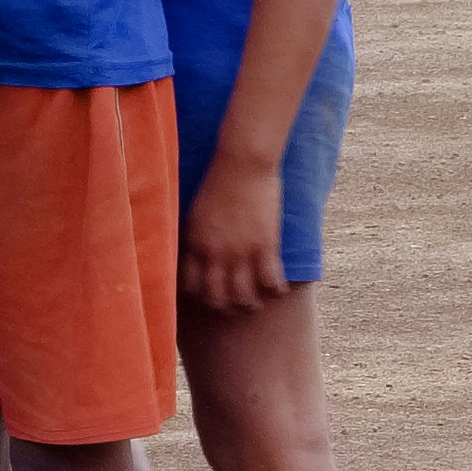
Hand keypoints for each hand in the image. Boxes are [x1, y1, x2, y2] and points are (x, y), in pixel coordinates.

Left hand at [184, 144, 290, 317]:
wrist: (242, 163)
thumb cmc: (219, 180)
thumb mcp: (197, 211)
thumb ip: (197, 235)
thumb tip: (197, 249)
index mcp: (196, 243)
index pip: (191, 285)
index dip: (200, 295)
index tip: (210, 295)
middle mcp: (216, 253)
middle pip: (217, 297)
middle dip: (225, 308)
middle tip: (235, 307)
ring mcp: (240, 251)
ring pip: (243, 296)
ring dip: (251, 304)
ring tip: (258, 302)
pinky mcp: (265, 245)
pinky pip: (270, 280)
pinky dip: (275, 290)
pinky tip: (280, 290)